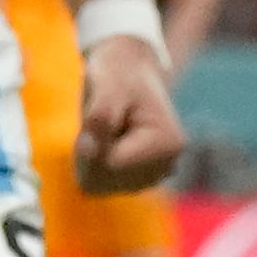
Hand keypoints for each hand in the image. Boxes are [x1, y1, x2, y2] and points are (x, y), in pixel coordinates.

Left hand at [73, 33, 185, 194]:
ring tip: (104, 128)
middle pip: (104, 181)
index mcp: (167, 145)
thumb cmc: (118, 73)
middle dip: (90, 151)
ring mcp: (152, 177)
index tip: (97, 116)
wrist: (128, 70)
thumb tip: (89, 153)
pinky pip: (99, 185)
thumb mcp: (107, 85)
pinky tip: (106, 141)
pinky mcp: (138, 180)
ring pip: (98, 185)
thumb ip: (100, 117)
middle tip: (99, 119)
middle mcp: (165, 167)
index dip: (90, 143)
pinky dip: (93, 163)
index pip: (110, 166)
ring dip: (90, 157)